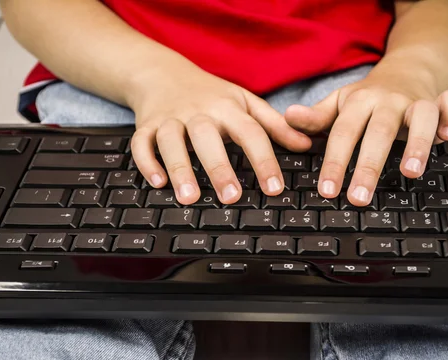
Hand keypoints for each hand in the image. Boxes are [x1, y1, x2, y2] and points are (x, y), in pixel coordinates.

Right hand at [129, 68, 311, 204]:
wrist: (163, 74)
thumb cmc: (211, 94)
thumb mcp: (245, 103)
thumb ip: (274, 125)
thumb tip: (306, 145)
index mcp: (228, 108)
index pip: (250, 133)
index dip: (264, 161)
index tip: (275, 188)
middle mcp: (198, 112)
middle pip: (208, 137)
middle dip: (219, 168)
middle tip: (232, 197)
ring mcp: (170, 118)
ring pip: (171, 141)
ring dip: (179, 168)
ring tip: (189, 198)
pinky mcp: (146, 126)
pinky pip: (141, 143)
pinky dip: (146, 162)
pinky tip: (157, 183)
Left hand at [285, 74, 447, 205]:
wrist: (406, 68)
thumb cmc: (369, 97)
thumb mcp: (339, 105)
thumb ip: (316, 117)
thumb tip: (288, 118)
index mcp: (359, 102)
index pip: (343, 134)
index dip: (334, 163)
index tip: (327, 191)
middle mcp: (387, 101)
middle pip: (378, 133)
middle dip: (368, 167)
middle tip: (358, 198)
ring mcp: (415, 100)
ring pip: (421, 118)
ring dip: (418, 143)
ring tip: (411, 172)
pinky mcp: (439, 101)